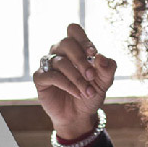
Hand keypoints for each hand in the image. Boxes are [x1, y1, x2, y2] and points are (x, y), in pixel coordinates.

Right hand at [33, 24, 116, 138]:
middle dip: (81, 60)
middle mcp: (59, 52)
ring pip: (60, 62)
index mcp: (75, 47)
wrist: (80, 116)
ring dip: (77, 77)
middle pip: (66, 43)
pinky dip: (67, 85)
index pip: (74, 30)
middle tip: (92, 76)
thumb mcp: (104, 82)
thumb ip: (107, 68)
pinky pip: (51, 76)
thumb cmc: (91, 93)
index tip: (93, 53)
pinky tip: (77, 93)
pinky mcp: (40, 78)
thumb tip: (101, 57)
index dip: (83, 39)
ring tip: (88, 91)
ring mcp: (48, 64)